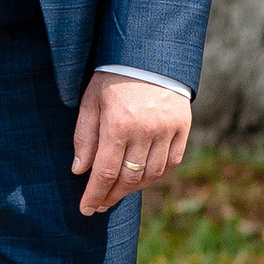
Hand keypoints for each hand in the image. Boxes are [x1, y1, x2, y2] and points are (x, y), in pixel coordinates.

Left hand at [73, 70, 190, 217]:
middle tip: (100, 205)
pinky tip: (143, 178)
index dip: (95, 195)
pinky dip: (157, 175)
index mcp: (118, 125)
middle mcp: (145, 131)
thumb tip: (80, 170)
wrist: (150, 53)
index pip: (105, 173)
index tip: (86, 209)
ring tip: (118, 192)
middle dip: (112, 196)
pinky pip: (172, 162)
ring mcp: (167, 130)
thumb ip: (85, 137)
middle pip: (128, 178)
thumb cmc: (113, 77)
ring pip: (151, 174)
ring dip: (134, 188)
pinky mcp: (183, 128)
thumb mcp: (91, 101)